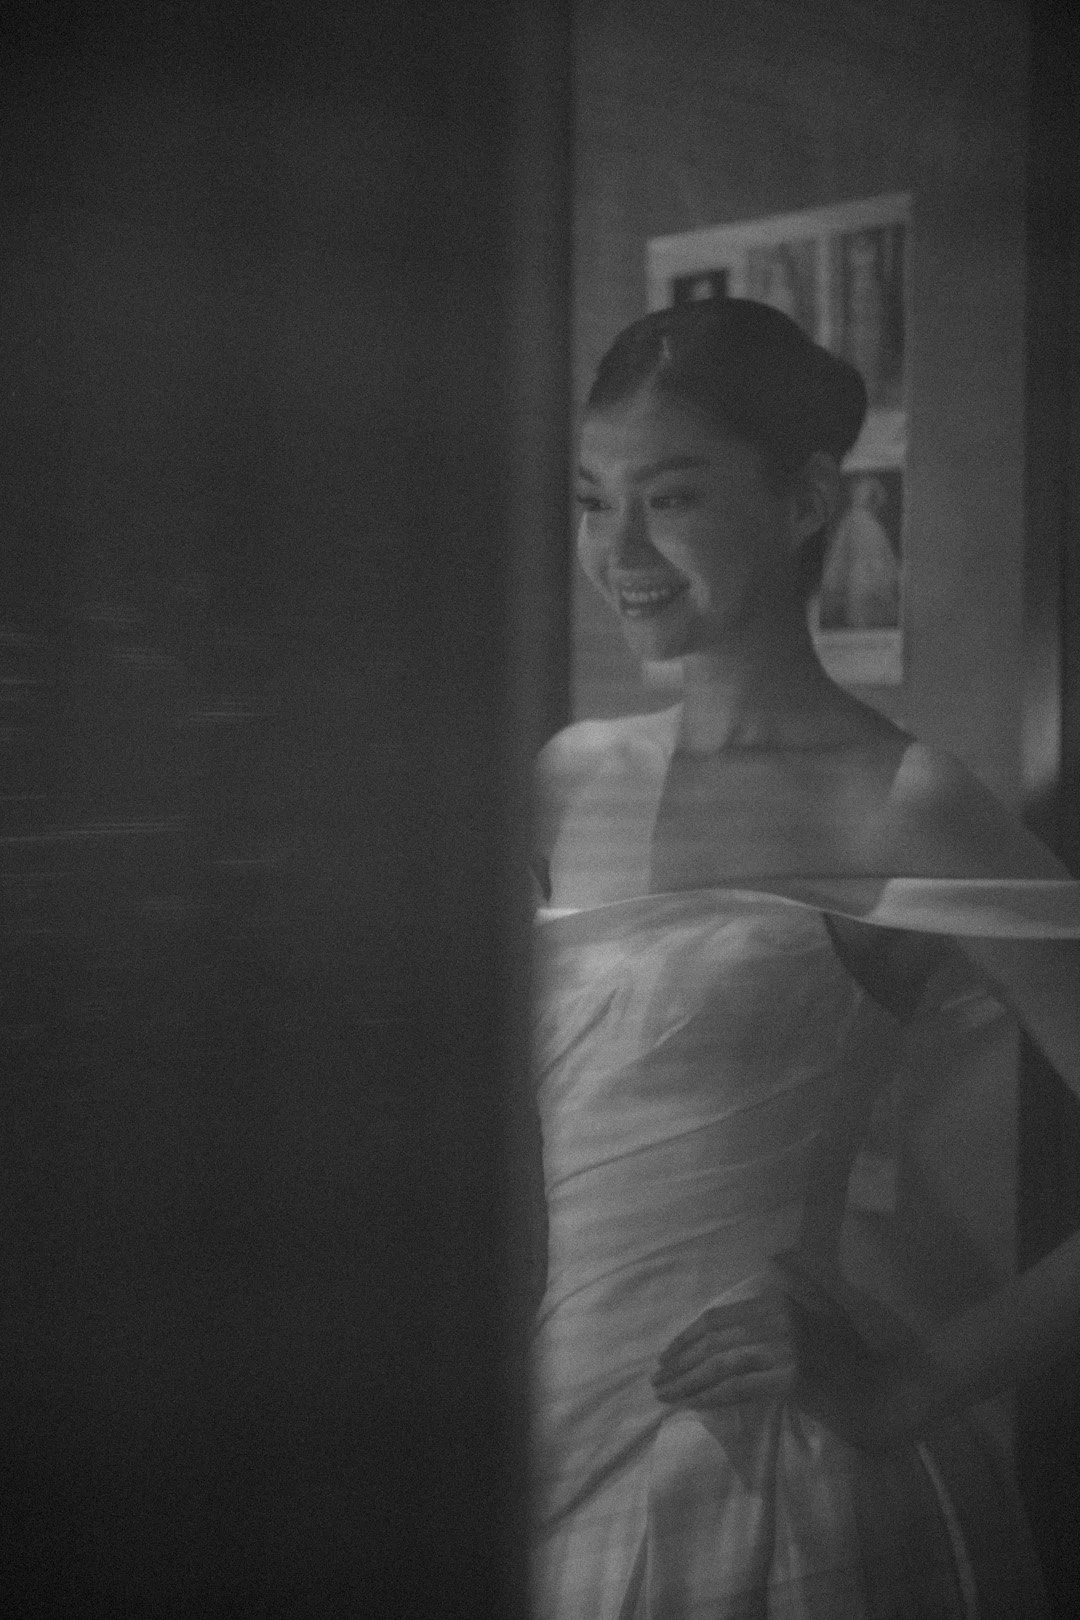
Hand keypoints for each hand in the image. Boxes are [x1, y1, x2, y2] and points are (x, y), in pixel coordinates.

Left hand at [651, 1255, 935, 1453]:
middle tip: (657, 1381)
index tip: (667, 1357)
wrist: (889, 1392)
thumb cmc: (856, 1358)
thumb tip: (771, 1261)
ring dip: (688, 1382)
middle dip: (681, 1361)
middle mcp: (780, 1318)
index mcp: (781, 1301)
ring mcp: (787, 1347)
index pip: (721, 1318)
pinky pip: (740, 1388)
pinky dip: (712, 1396)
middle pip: (715, 1340)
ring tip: (665, 1397)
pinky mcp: (793, 1378)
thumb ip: (798, 1288)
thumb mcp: (825, 1313)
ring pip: (722, 1364)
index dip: (688, 1337)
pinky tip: (695, 1406)